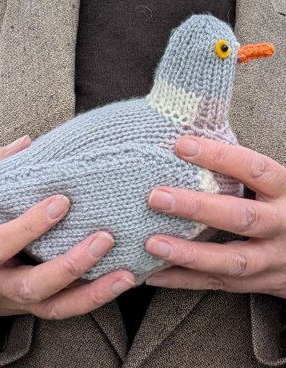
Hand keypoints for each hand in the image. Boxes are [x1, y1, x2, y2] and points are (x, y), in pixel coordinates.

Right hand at [0, 135, 134, 317]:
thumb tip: (27, 142)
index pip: (0, 244)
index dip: (30, 225)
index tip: (62, 201)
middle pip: (32, 283)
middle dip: (69, 263)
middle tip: (104, 237)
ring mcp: (19, 300)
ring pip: (54, 306)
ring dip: (91, 292)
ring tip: (125, 275)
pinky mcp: (37, 309)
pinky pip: (66, 311)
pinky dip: (94, 299)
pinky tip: (121, 282)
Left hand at [145, 136, 285, 297]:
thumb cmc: (281, 206)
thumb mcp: (272, 186)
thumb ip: (241, 171)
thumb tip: (186, 141)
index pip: (254, 169)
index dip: (220, 156)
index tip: (181, 145)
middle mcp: (283, 226)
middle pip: (241, 217)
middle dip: (196, 207)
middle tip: (156, 197)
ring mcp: (273, 260)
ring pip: (231, 260)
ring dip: (188, 253)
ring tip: (151, 243)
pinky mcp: (259, 283)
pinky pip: (218, 284)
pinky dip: (183, 280)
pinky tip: (153, 275)